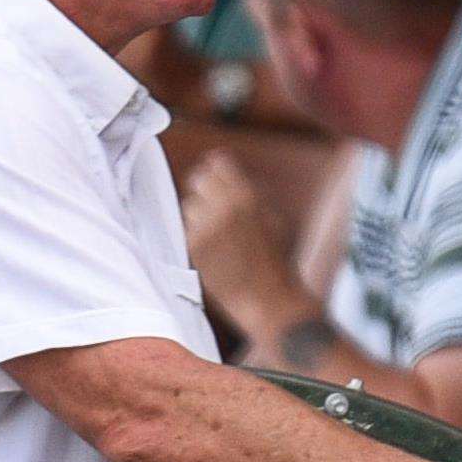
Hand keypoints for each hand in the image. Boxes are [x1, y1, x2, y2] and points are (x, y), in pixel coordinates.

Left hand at [181, 150, 291, 330]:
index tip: (216, 177)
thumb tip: (223, 171)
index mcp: (247, 195)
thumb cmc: (275, 259)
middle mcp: (225, 206)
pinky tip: (213, 248)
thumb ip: (249, 192)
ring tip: (217, 232)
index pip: (217, 162)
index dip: (217, 170)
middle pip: (198, 179)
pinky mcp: (194, 246)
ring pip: (189, 204)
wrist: (268, 298)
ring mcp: (207, 226)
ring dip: (198, 214)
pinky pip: (187, 229)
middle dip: (204, 188)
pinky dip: (196, 235)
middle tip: (211, 202)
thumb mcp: (272, 216)